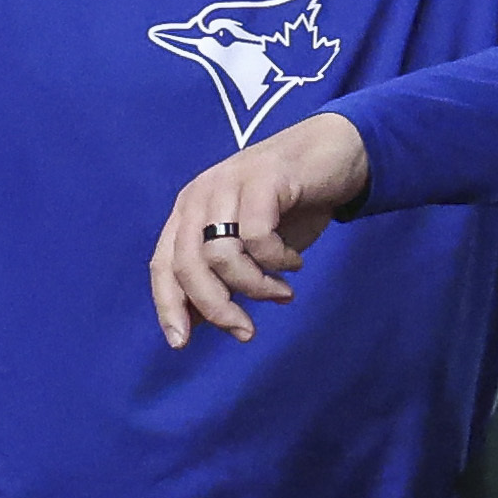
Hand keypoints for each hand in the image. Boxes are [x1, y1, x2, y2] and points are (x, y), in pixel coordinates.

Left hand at [148, 111, 368, 348]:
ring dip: (254, 286)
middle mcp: (200, 195)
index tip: (181, 344)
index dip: (168, 306)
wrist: (335, 153)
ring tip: (282, 292)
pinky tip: (294, 262)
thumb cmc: (290, 205)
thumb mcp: (249, 249)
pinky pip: (257, 235)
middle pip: (187, 265)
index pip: (162, 265)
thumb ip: (221, 278)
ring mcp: (229, 183)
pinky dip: (277, 259)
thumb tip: (194, 323)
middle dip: (215, 307)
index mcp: (189, 211)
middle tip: (246, 331)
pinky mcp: (262, 178)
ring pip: (219, 254)